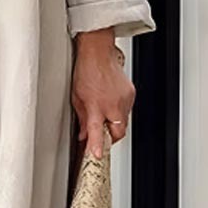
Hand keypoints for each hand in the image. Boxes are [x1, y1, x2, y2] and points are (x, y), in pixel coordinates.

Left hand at [71, 30, 134, 158]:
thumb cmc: (85, 72)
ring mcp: (124, 99)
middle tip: (101, 136)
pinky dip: (119, 112)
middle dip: (111, 138)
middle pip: (118, 133)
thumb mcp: (77, 98)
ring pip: (124, 122)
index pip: (97, 132)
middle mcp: (112, 104)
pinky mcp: (131, 94)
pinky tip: (110, 102)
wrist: (98, 53)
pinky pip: (127, 110)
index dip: (97, 145)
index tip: (97, 154)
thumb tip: (84, 135)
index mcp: (96, 106)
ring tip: (103, 111)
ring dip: (114, 123)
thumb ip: (82, 120)